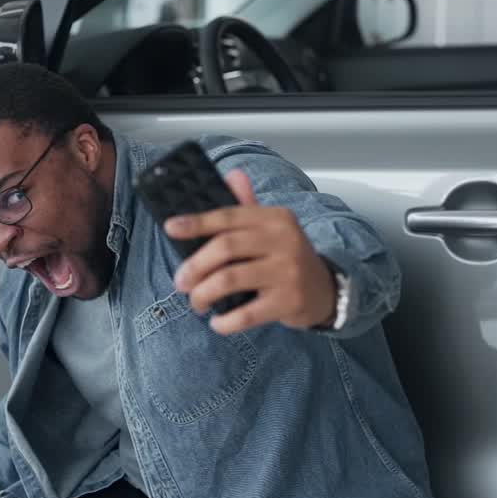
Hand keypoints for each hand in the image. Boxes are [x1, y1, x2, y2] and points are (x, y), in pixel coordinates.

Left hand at [166, 170, 335, 334]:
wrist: (326, 290)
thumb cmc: (287, 257)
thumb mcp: (272, 229)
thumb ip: (248, 207)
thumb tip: (232, 175)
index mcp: (275, 218)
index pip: (229, 216)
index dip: (197, 222)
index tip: (170, 228)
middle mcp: (284, 240)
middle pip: (226, 247)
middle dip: (195, 266)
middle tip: (180, 282)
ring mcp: (288, 271)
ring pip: (230, 279)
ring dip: (203, 294)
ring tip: (196, 303)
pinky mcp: (289, 301)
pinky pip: (247, 314)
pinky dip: (225, 321)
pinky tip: (217, 322)